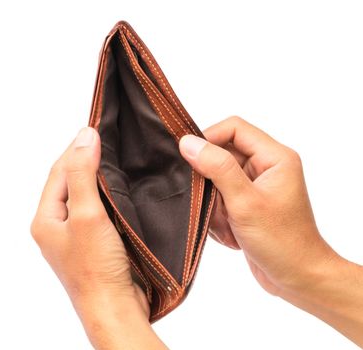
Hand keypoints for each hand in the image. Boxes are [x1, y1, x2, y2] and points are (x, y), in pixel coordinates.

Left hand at [31, 127, 165, 348]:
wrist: (113, 308)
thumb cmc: (96, 269)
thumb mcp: (87, 214)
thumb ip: (82, 174)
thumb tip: (84, 136)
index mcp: (45, 219)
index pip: (58, 172)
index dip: (76, 149)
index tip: (96, 129)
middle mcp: (55, 226)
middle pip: (68, 182)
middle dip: (85, 160)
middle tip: (107, 140)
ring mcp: (73, 236)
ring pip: (83, 195)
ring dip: (96, 177)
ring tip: (114, 158)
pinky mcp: (92, 243)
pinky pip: (95, 210)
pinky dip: (106, 195)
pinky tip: (120, 188)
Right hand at [179, 116, 362, 345]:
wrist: (298, 279)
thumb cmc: (281, 242)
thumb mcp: (245, 202)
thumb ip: (217, 168)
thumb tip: (188, 143)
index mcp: (274, 157)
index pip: (233, 128)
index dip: (208, 138)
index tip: (188, 159)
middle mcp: (266, 167)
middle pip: (222, 155)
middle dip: (210, 181)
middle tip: (210, 204)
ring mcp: (256, 186)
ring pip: (216, 180)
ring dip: (214, 204)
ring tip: (226, 224)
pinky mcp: (247, 204)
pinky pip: (219, 199)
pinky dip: (218, 216)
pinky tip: (230, 233)